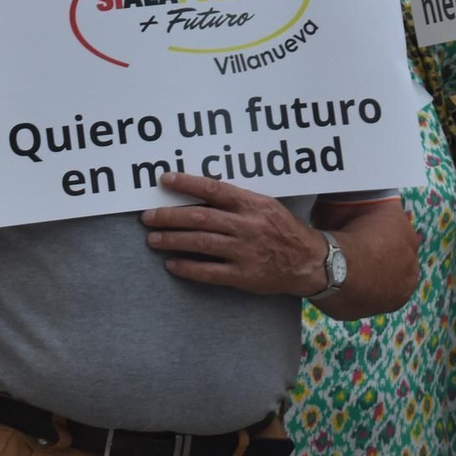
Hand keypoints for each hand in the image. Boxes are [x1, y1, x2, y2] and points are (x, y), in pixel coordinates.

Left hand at [140, 173, 328, 296]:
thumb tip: (200, 192)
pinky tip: (171, 264)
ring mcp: (244, 251)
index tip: (164, 180)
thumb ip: (237, 200)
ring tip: (153, 239)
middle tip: (147, 216)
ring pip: (201, 243)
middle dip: (170, 216)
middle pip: (201, 218)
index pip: (214, 189)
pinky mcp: (243, 275)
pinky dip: (188, 268)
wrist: (308, 261)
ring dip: (173, 240)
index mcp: (252, 204)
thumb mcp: (266, 205)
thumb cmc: (282, 228)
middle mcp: (246, 226)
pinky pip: (210, 272)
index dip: (187, 184)